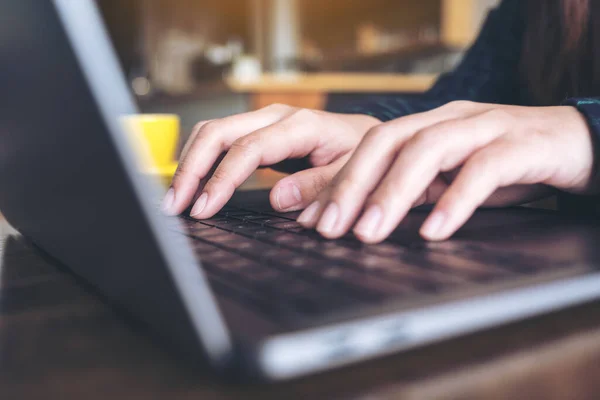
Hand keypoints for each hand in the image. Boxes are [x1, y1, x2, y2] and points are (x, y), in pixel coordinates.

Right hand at [161, 104, 379, 217]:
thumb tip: (277, 199)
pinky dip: (201, 160)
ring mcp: (265, 121)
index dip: (221, 179)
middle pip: (218, 132)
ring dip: (189, 163)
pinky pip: (221, 139)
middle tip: (173, 206)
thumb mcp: (354, 173)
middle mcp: (277, 116)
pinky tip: (193, 183)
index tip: (202, 208)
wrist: (370, 138)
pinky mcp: (259, 131)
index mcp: (300, 125)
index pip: (248, 149)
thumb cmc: (364, 155)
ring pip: (212, 132)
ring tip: (174, 199)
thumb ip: (319, 185)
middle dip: (190, 169)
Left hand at [297, 101, 594, 242]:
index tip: (309, 220)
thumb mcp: (447, 178)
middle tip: (327, 229)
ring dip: (393, 192)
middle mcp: (448, 120)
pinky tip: (434, 230)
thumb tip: (355, 220)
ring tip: (368, 233)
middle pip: (388, 140)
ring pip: (429, 148)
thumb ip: (407, 192)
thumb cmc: (503, 163)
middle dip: (352, 185)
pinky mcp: (522, 145)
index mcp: (426, 126)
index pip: (369, 147)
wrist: (574, 141)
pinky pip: (485, 168)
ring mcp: (485, 127)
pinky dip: (456, 199)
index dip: (336, 181)